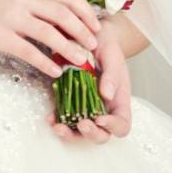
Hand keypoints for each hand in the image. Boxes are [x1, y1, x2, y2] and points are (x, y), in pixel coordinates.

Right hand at [0, 0, 101, 76]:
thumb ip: (36, 4)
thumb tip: (63, 18)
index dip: (85, 12)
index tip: (96, 26)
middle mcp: (23, 1)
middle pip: (62, 14)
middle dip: (82, 31)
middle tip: (93, 46)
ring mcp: (11, 18)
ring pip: (49, 33)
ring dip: (69, 48)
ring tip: (80, 60)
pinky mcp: (0, 37)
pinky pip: (29, 52)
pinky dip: (45, 63)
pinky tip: (55, 72)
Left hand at [46, 21, 132, 144]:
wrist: (92, 38)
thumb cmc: (107, 48)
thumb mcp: (113, 56)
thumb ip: (112, 75)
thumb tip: (107, 95)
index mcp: (119, 102)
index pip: (121, 125)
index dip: (112, 127)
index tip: (100, 118)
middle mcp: (103, 110)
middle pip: (101, 134)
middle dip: (91, 134)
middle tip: (82, 124)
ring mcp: (86, 108)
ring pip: (80, 132)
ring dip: (70, 133)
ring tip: (58, 127)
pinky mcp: (70, 102)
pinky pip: (64, 118)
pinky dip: (57, 120)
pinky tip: (49, 117)